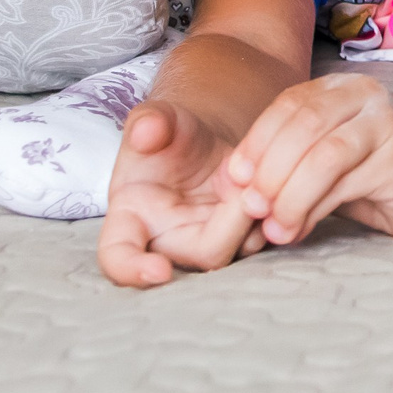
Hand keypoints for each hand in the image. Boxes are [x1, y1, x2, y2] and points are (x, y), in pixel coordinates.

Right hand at [96, 101, 263, 287]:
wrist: (199, 140)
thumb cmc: (167, 135)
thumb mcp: (157, 119)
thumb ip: (149, 122)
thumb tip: (146, 131)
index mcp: (130, 219)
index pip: (118, 257)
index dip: (132, 270)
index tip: (159, 272)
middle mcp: (168, 242)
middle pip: (204, 253)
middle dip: (231, 220)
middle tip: (240, 182)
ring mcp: (209, 244)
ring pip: (242, 248)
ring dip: (255, 211)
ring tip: (247, 174)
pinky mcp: (241, 239)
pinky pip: (266, 234)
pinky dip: (273, 207)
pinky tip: (263, 180)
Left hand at [222, 73, 392, 246]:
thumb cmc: (364, 176)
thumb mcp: (314, 165)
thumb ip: (279, 167)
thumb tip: (230, 185)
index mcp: (339, 88)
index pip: (288, 104)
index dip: (256, 141)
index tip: (234, 180)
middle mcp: (366, 94)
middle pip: (304, 124)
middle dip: (271, 170)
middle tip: (252, 209)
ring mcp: (388, 122)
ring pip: (325, 154)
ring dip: (291, 195)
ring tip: (275, 227)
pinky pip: (348, 181)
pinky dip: (315, 208)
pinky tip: (299, 229)